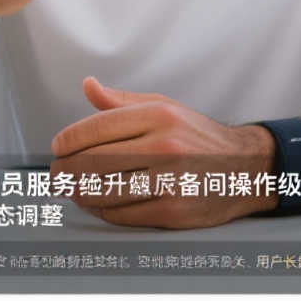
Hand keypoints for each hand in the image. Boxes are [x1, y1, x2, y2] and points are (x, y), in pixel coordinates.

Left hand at [49, 77, 276, 228]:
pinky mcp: (174, 211)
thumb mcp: (165, 107)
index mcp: (159, 115)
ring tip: (70, 190)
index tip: (57, 148)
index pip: (97, 128)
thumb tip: (88, 86)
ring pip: (104, 191)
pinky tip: (95, 204)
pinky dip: (102, 211)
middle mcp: (165, 146)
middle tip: (54, 175)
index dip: (68, 140)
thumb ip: (122, 101)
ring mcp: (171, 181)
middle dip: (65, 170)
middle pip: (94, 161)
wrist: (246, 168)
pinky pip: (124, 214)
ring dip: (78, 193)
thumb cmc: (198, 137)